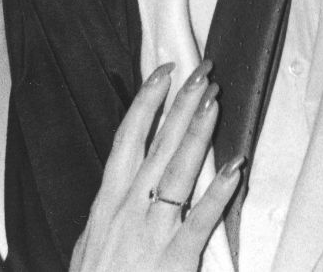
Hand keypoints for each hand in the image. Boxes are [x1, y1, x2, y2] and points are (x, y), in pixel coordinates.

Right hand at [70, 61, 241, 271]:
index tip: (163, 72)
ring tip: (215, 100)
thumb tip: (111, 197)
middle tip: (201, 70)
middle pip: (157, 144)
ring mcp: (152, 232)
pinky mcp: (175, 259)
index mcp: (107, 203)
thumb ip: (104, 219)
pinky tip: (234, 168)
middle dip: (180, 104)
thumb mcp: (88, 246)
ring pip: (178, 171)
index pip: (128, 138)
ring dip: (198, 133)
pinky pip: (200, 219)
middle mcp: (128, 209)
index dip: (147, 103)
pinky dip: (218, 192)